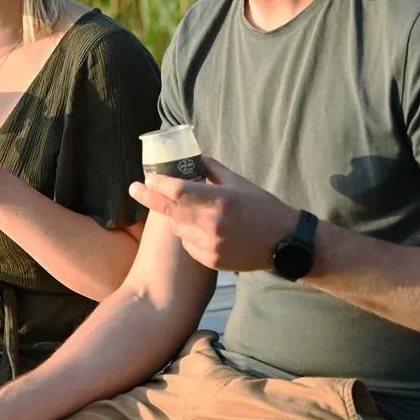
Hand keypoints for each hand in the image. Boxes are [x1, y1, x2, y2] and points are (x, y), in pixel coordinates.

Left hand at [129, 157, 298, 271]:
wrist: (284, 242)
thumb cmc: (262, 208)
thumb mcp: (239, 183)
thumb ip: (213, 170)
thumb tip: (193, 158)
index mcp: (220, 200)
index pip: (178, 191)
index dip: (158, 184)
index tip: (145, 179)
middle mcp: (212, 224)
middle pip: (169, 210)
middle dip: (150, 198)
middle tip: (135, 188)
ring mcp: (211, 245)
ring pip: (178, 229)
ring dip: (177, 218)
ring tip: (195, 213)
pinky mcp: (211, 261)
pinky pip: (188, 245)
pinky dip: (189, 236)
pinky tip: (206, 231)